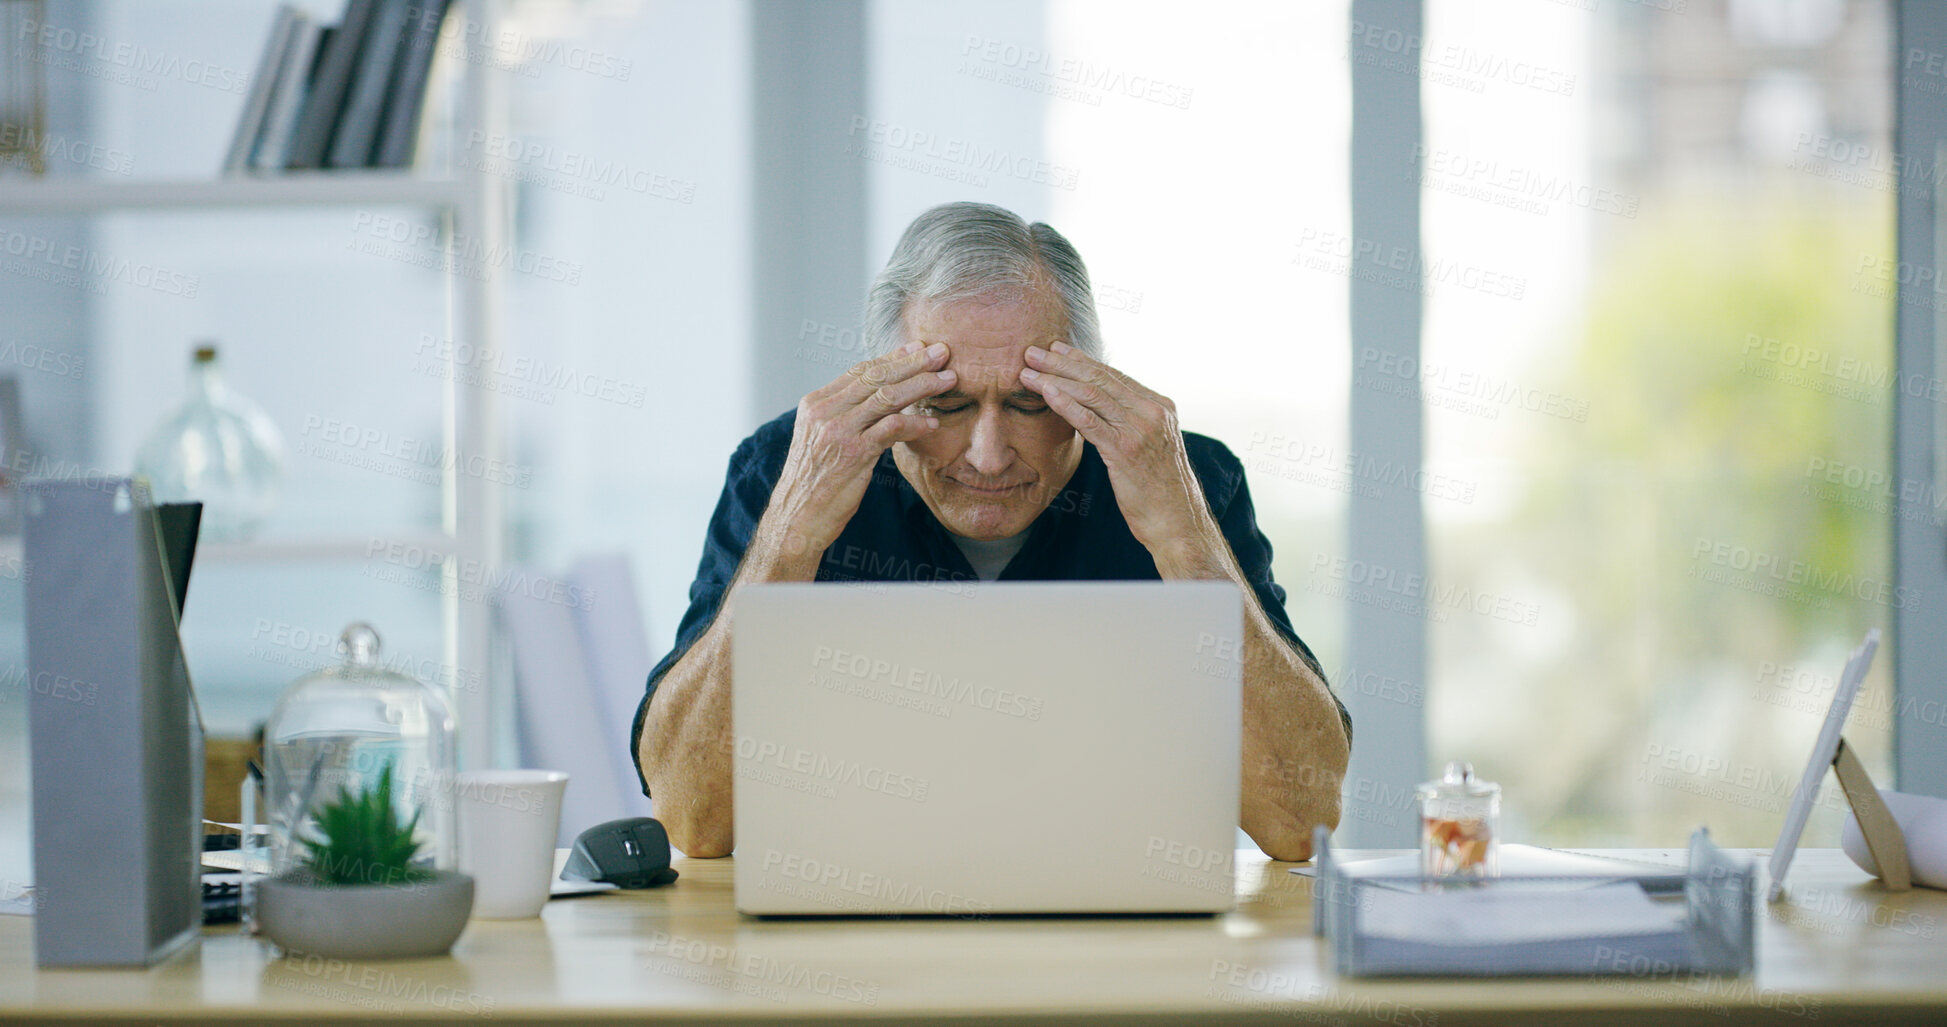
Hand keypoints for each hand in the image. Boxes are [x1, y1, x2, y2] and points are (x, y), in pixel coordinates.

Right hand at [764, 341, 955, 555]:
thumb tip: (875, 398)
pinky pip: (892, 428)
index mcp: (815, 403)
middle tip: (942, 352)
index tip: (918, 348)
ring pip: (887, 396)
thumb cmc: (814, 484)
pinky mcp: (852, 453)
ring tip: (948, 380)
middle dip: (913, 362)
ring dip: (922, 385)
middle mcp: (824, 412)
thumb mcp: (821, 440)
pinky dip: (915, 423)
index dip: (892, 357)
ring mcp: (837, 431)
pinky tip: (932, 423)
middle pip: (876, 377)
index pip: (860, 370)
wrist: (796, 518)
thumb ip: (843, 416)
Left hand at [1019, 342, 1218, 561]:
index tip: (1056, 350)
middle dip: (1062, 363)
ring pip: (1092, 395)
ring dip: (1056, 379)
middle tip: (1032, 352)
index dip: (1082, 361)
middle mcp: (1152, 411)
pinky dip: (1065, 404)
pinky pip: (1090, 421)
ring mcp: (1140, 429)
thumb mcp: (1150, 447)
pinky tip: (1045, 394)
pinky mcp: (1126, 450)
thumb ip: (1131, 424)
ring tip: (1028, 372)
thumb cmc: (1160, 490)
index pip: (1114, 375)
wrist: (1178, 522)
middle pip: (1100, 379)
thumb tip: (1100, 410)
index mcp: (1159, 406)